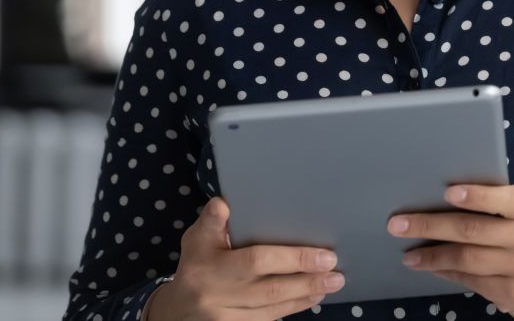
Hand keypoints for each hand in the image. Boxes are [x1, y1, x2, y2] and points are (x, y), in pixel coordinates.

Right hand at [145, 196, 343, 320]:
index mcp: (209, 268)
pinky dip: (292, 309)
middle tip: (337, 273)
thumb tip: (222, 203)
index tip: (325, 254)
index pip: (257, 262)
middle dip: (308, 281)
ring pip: (272, 309)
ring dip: (305, 297)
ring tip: (332, 284)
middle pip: (271, 290)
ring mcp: (224, 318)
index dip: (294, 258)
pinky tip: (311, 299)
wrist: (176, 309)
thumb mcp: (197, 239)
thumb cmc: (196, 263)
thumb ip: (211, 222)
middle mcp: (217, 296)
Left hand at [388, 183, 513, 320]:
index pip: (507, 199)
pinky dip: (445, 271)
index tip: (448, 192)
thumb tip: (449, 198)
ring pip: (466, 258)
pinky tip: (430, 266)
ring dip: (431, 254)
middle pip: (473, 230)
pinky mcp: (511, 294)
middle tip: (399, 224)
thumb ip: (504, 205)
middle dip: (430, 226)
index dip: (477, 196)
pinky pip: (469, 280)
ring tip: (408, 253)